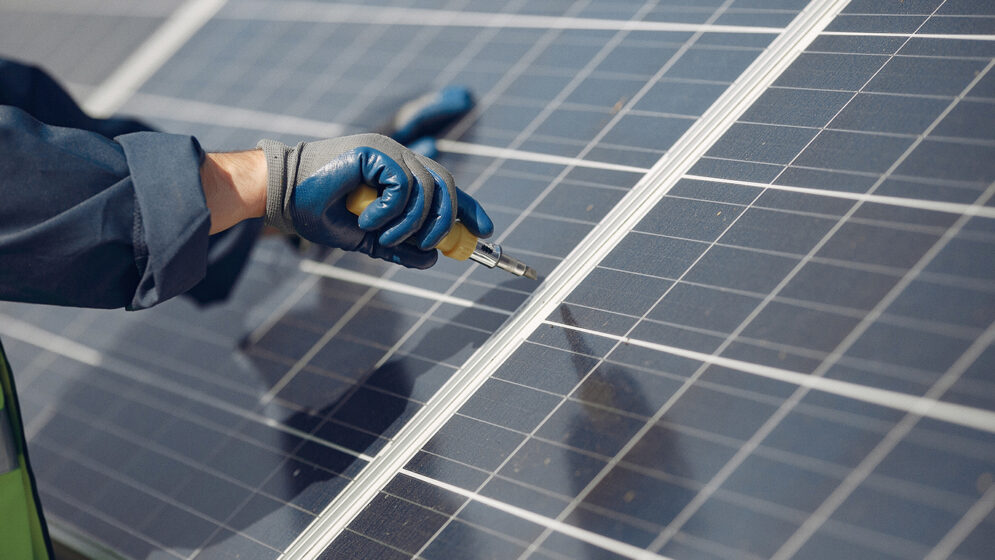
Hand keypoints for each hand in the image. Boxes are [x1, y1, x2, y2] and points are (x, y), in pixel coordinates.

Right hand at [256, 133, 491, 268]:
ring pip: (428, 191)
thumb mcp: (366, 238)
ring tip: (383, 237)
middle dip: (446, 223)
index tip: (486, 232)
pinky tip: (368, 220)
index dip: (469, 209)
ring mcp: (388, 151)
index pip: (445, 188)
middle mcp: (398, 158)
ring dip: (410, 224)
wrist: (281, 195)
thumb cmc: (317, 211)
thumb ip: (397, 246)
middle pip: (446, 187)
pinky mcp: (375, 151)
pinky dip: (391, 211)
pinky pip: (404, 186)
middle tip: (429, 246)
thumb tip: (432, 259)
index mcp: (399, 173)